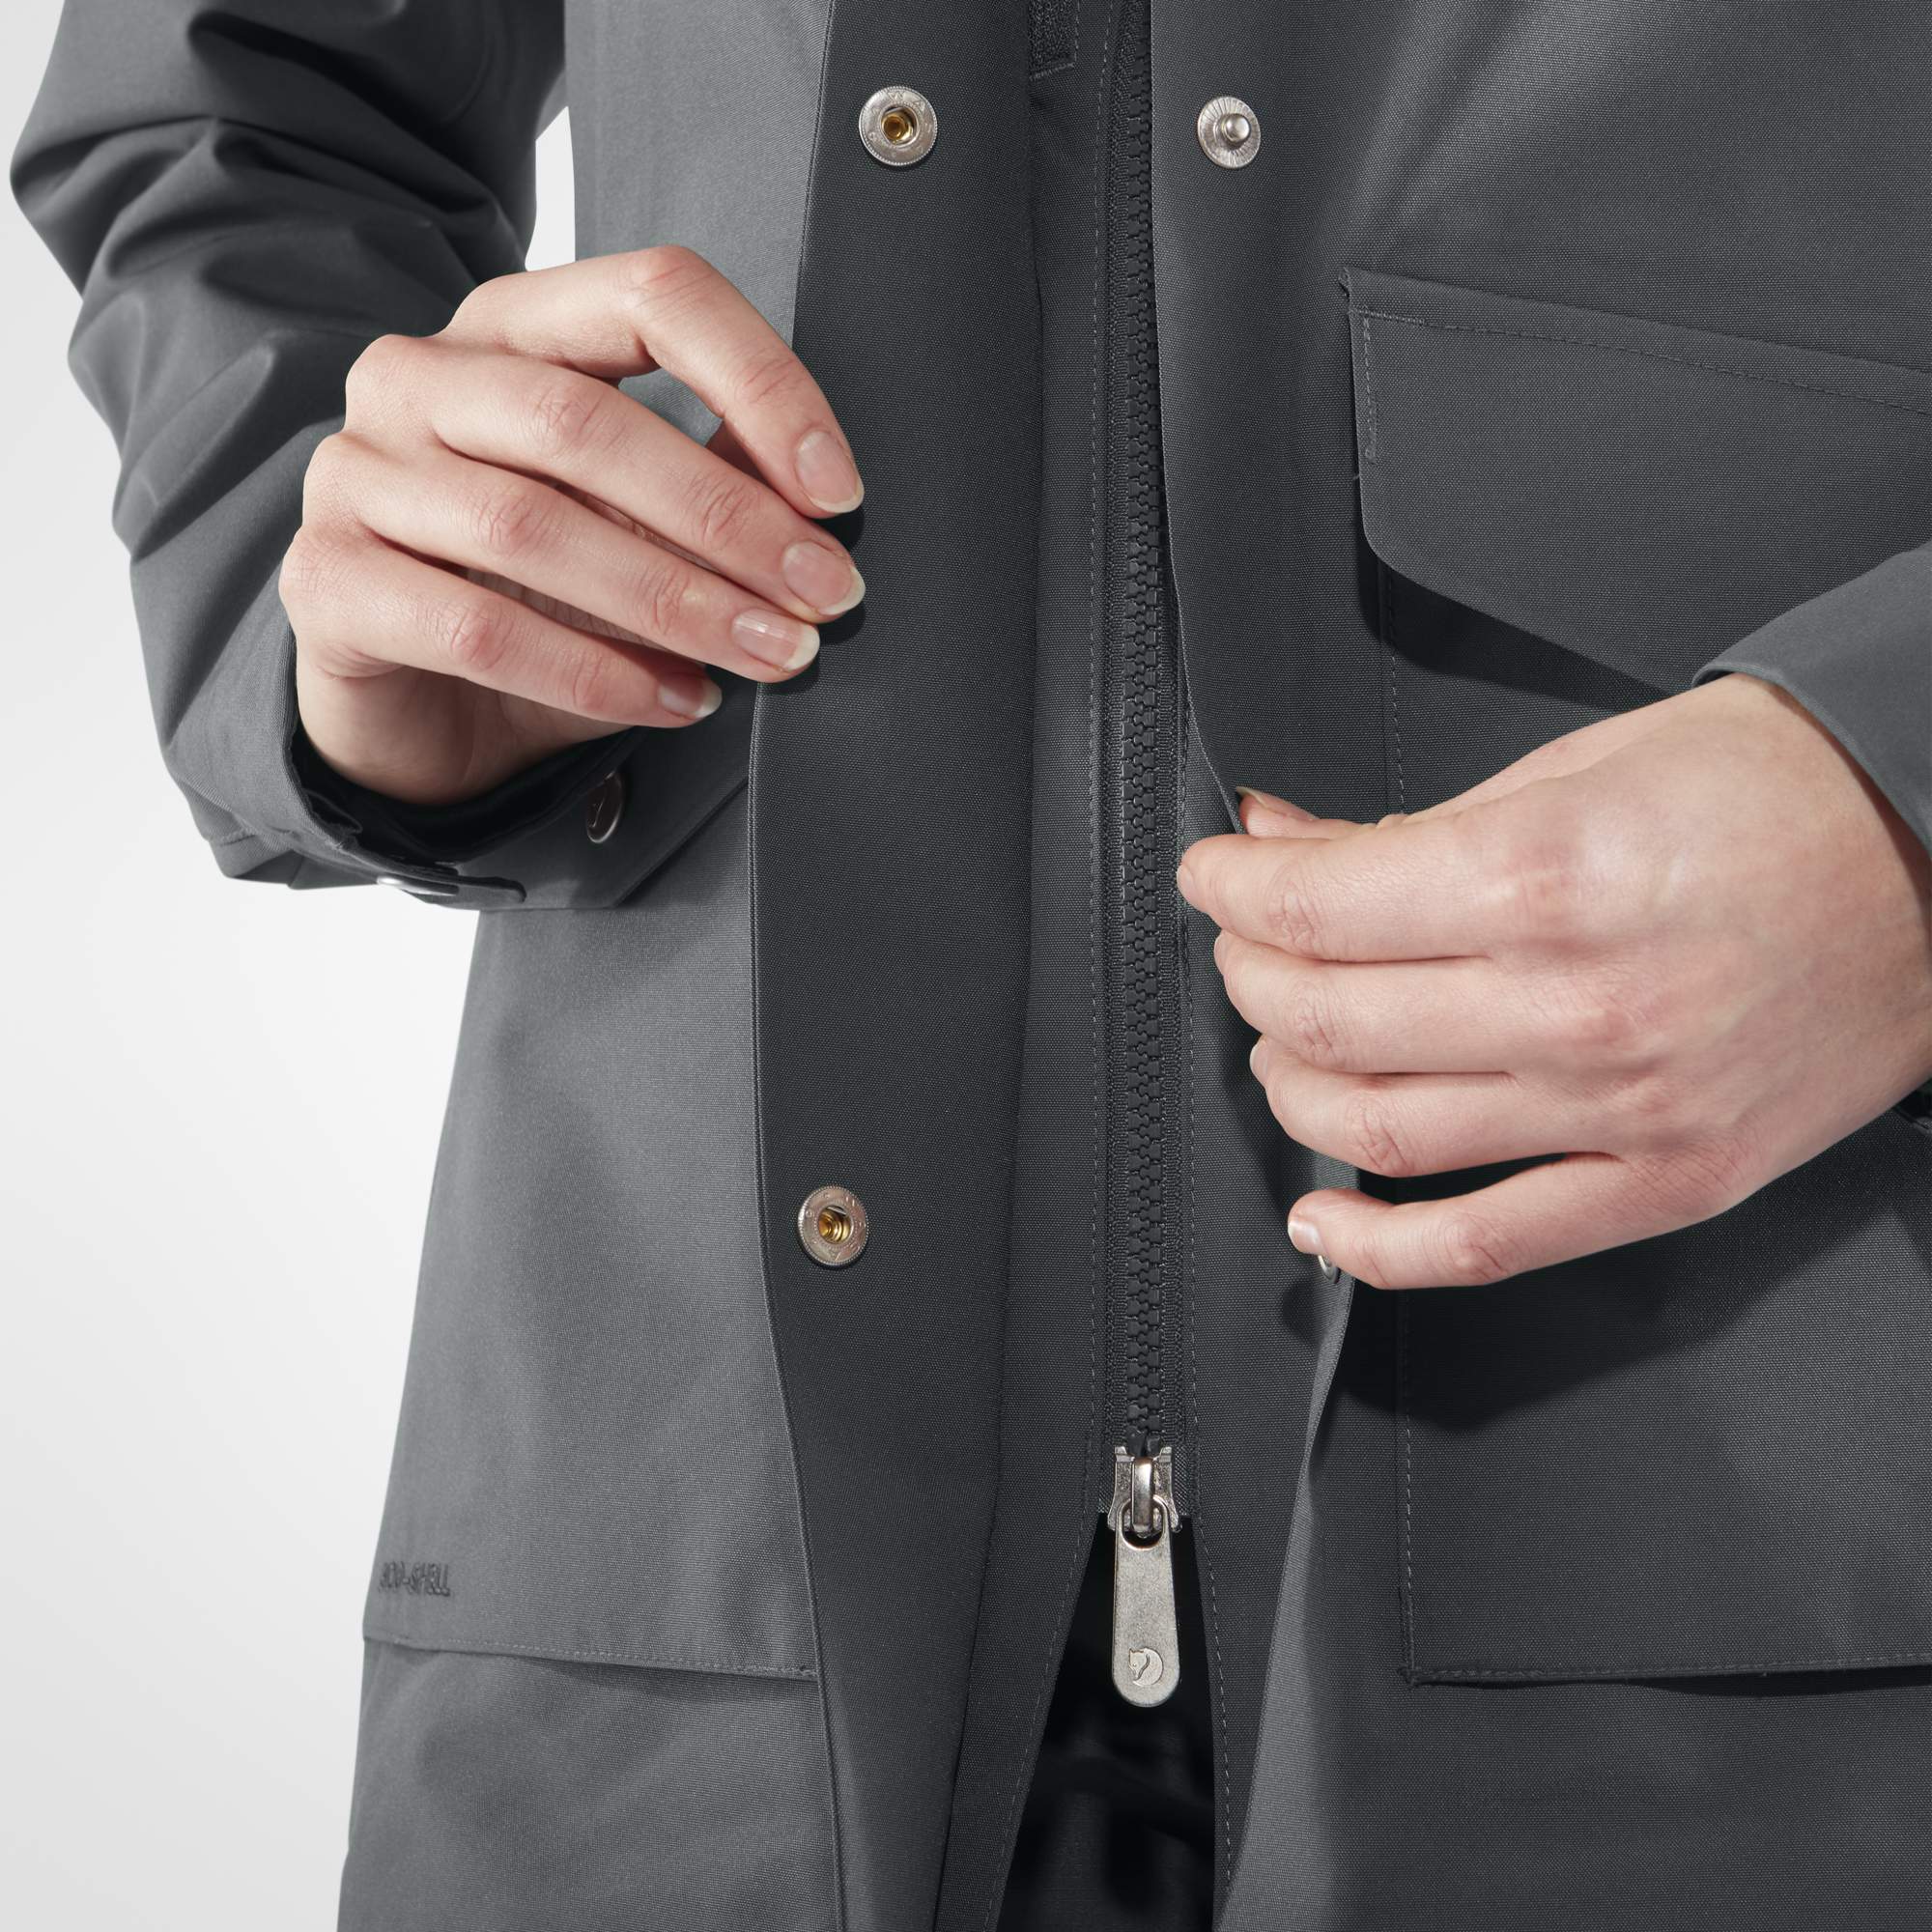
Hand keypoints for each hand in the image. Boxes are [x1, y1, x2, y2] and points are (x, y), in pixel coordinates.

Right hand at [283, 246, 866, 803]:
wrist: (414, 703)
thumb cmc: (535, 592)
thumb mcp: (637, 521)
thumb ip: (713, 479)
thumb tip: (823, 498)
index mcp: (512, 326)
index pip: (651, 295)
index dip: (760, 385)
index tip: (837, 490)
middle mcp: (418, 376)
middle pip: (588, 422)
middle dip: (729, 520)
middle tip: (821, 596)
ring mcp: (355, 472)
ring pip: (531, 528)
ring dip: (675, 603)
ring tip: (766, 656)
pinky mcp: (326, 581)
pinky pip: (476, 629)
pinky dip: (594, 674)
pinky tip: (675, 702)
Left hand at [1177, 674, 1931, 1288]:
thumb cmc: (1776, 797)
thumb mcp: (1572, 770)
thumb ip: (1406, 828)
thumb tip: (1282, 840)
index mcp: (1549, 880)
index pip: (1316, 911)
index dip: (1232, 892)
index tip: (1216, 878)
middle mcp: (1578, 1005)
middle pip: (1327, 1021)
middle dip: (1251, 976)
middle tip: (1249, 945)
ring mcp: (1622, 1108)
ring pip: (1377, 1133)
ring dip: (1290, 1088)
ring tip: (1286, 1044)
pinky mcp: (1664, 1179)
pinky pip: (1487, 1244)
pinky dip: (1379, 1249)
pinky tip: (1324, 1220)